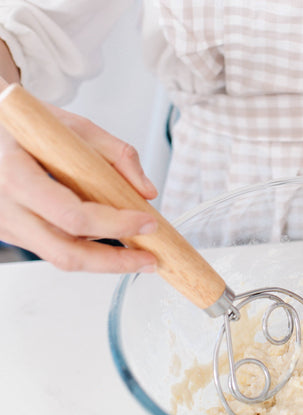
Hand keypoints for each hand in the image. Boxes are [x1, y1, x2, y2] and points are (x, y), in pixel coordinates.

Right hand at [0, 103, 158, 272]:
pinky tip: (113, 242)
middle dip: (115, 261)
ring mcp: (8, 226)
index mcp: (17, 174)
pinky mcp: (15, 234)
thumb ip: (117, 153)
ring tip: (139, 256)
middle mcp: (6, 208)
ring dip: (106, 262)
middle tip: (150, 260)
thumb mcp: (74, 126)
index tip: (147, 222)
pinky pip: (57, 249)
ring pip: (63, 258)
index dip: (115, 225)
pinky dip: (89, 250)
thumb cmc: (28, 125)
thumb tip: (146, 190)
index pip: (72, 215)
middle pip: (67, 253)